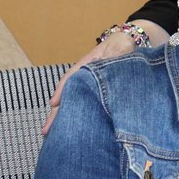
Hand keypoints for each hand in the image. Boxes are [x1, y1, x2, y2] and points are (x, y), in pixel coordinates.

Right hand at [41, 21, 167, 133]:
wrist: (132, 43)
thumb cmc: (123, 44)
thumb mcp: (119, 48)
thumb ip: (114, 56)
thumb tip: (107, 64)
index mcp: (87, 65)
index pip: (71, 78)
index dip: (62, 91)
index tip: (54, 104)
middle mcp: (85, 77)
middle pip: (69, 96)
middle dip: (57, 113)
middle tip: (46, 131)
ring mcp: (91, 87)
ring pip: (75, 103)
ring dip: (65, 118)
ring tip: (53, 136)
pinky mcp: (99, 95)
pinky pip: (86, 106)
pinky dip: (79, 117)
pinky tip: (73, 129)